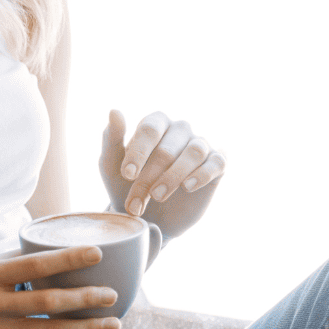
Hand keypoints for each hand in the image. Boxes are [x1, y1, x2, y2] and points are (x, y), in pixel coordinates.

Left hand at [99, 109, 225, 242]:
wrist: (149, 218)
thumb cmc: (127, 186)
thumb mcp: (111, 166)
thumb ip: (111, 138)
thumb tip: (114, 111)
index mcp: (156, 123)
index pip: (149, 130)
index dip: (138, 152)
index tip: (127, 175)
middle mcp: (180, 130)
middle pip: (167, 150)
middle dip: (148, 179)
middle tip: (136, 203)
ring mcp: (200, 145)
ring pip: (194, 153)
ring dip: (173, 177)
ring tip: (158, 196)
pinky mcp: (217, 164)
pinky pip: (217, 162)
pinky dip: (203, 174)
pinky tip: (188, 187)